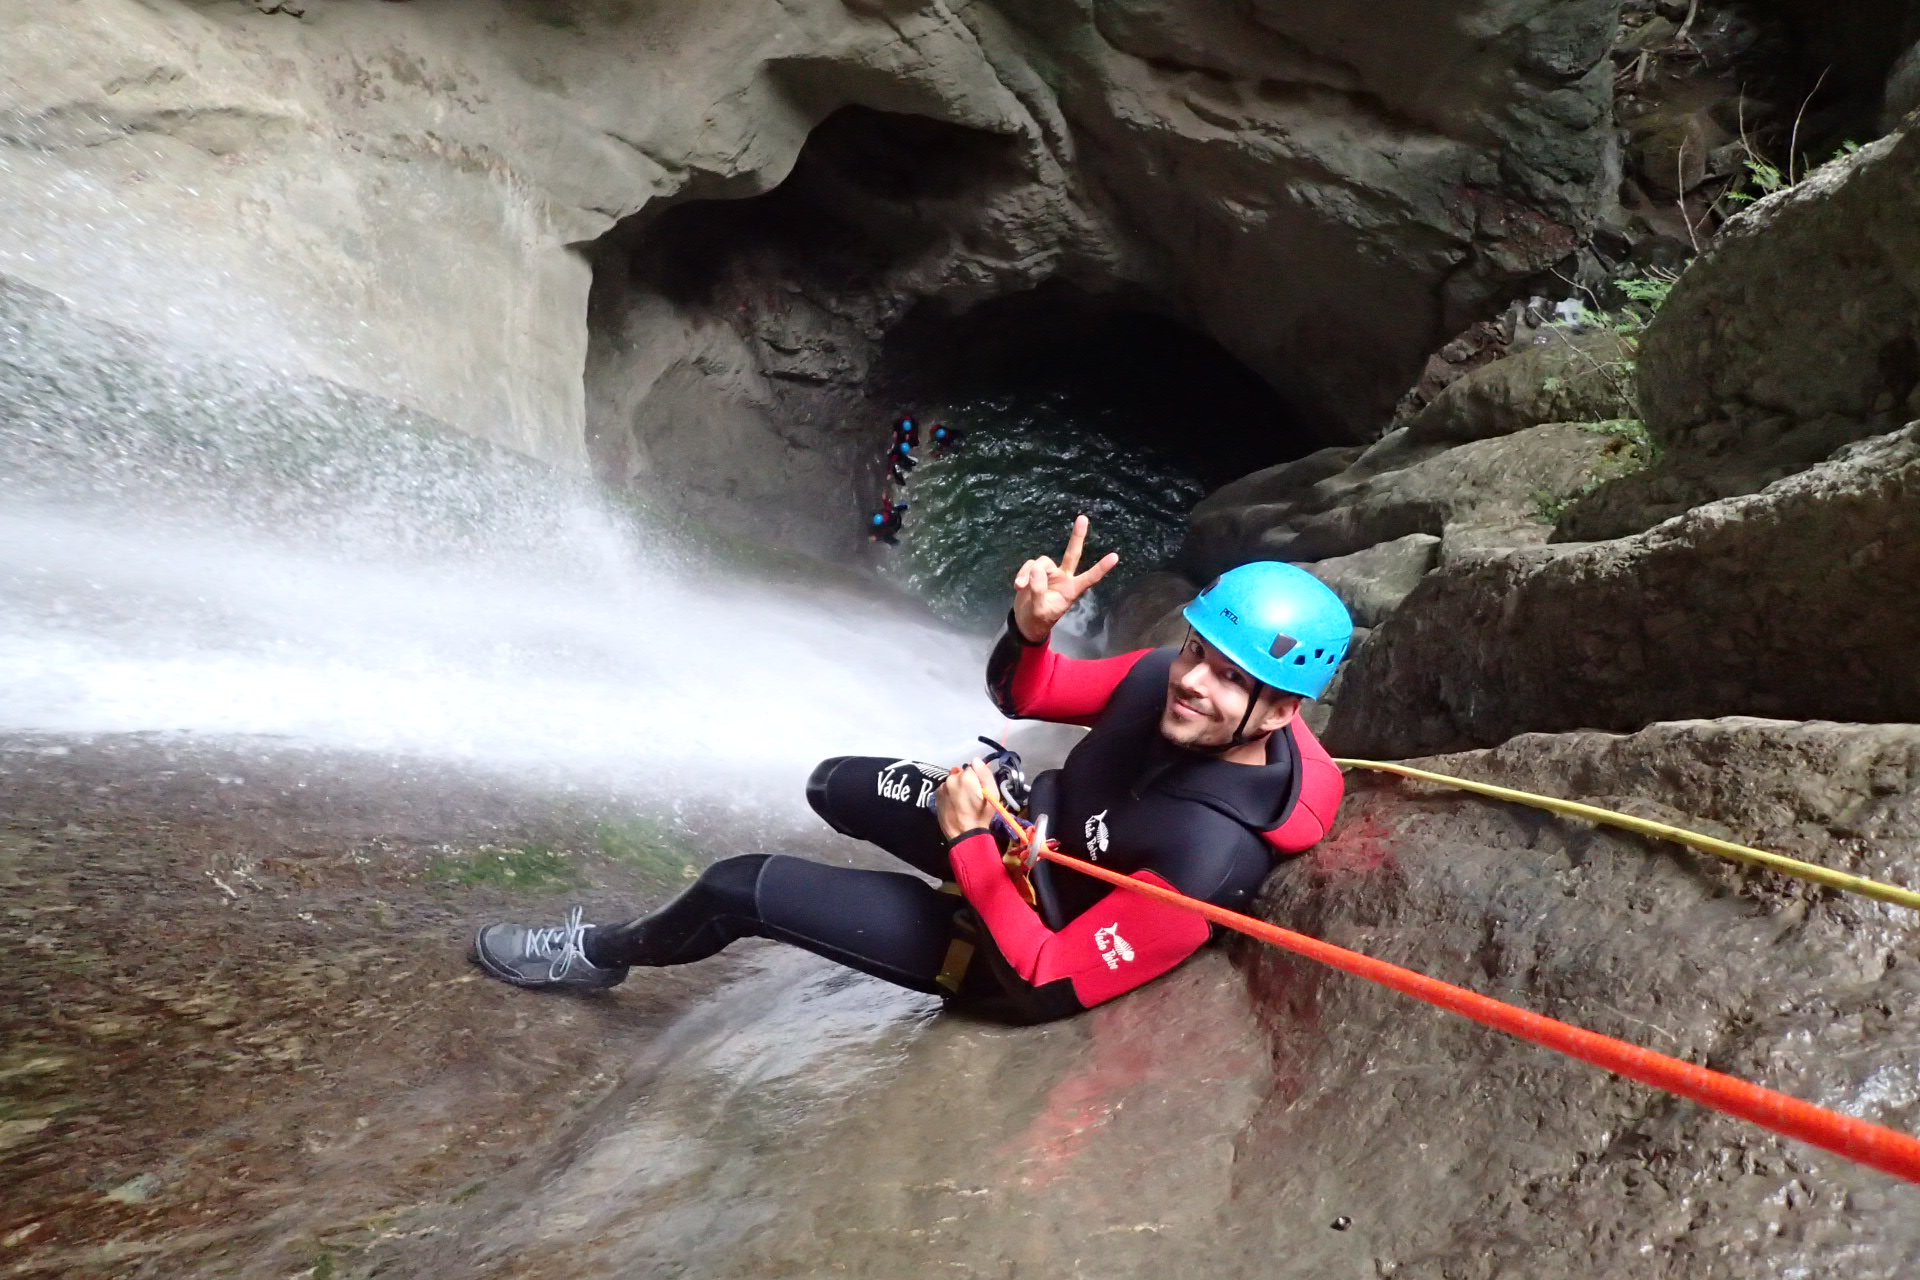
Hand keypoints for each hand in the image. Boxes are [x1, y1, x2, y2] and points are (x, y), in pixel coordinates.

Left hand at [936, 759, 999, 839]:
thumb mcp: (992, 795)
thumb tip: (977, 760)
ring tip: (963, 802)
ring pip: (953, 781)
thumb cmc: (981, 815)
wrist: (964, 834)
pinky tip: (955, 803)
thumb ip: (986, 774)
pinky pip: (946, 788)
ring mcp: (942, 786)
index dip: (978, 779)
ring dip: (958, 787)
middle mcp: (952, 778)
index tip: (980, 790)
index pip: (974, 769)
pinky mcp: (937, 795)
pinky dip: (950, 793)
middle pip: (962, 774)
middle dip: (968, 782)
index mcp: (966, 776)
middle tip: (972, 797)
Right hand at [1011, 514, 1119, 642]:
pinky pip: (1029, 566)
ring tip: (1021, 586)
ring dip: (1030, 573)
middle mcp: (1063, 578)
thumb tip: (1036, 569)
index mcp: (1071, 590)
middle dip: (1077, 536)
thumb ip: (1038, 590)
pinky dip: (1023, 574)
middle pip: (1072, 554)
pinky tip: (1018, 586)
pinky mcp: (1035, 572)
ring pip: (1042, 562)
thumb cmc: (1038, 619)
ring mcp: (1050, 573)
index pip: (1089, 578)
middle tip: (1083, 518)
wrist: (1026, 622)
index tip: (1115, 557)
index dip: (1101, 568)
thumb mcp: (1039, 611)